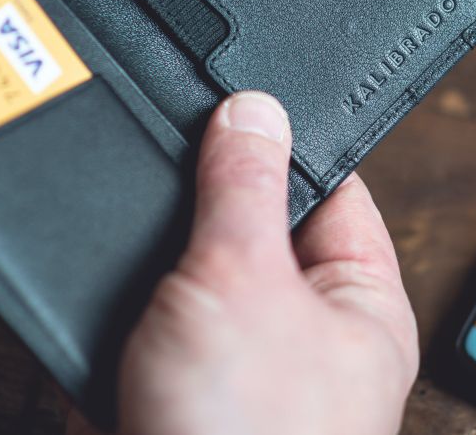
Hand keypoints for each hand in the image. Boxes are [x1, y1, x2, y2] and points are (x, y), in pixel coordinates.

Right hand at [68, 91, 418, 434]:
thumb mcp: (245, 282)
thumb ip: (246, 188)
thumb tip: (255, 110)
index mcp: (358, 298)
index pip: (332, 185)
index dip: (287, 138)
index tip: (242, 100)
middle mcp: (305, 324)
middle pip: (258, 218)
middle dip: (211, 191)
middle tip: (177, 144)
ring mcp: (238, 351)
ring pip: (198, 260)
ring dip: (165, 242)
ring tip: (146, 221)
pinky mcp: (180, 375)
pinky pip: (156, 304)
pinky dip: (132, 287)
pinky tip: (116, 272)